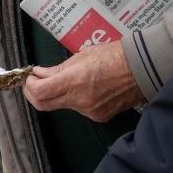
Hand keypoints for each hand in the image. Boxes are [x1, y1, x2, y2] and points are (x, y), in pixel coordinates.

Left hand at [23, 41, 144, 121]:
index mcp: (73, 82)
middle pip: (44, 105)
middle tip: (35, 82)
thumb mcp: (80, 56)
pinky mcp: (99, 116)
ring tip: (67, 79)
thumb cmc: (112, 55)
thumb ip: (57, 69)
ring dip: (58, 94)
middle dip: (34, 93)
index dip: (29, 86)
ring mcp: (90, 111)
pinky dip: (75, 98)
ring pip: (63, 105)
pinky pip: (79, 108)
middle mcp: (79, 100)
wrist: (142, 69)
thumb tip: (40, 74)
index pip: (40, 92)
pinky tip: (85, 86)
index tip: (30, 77)